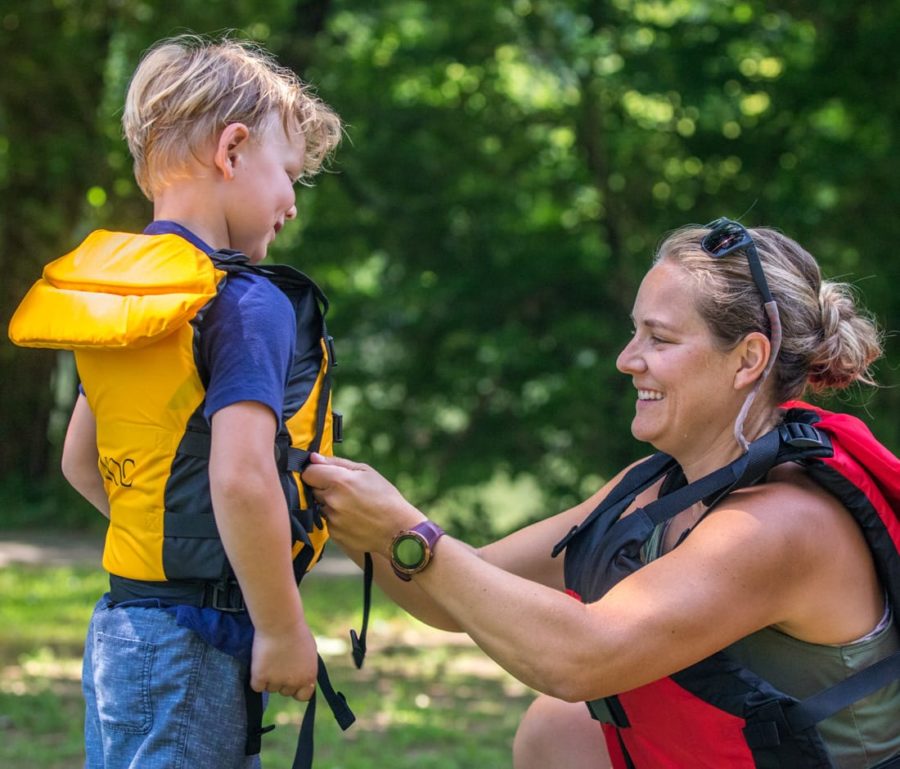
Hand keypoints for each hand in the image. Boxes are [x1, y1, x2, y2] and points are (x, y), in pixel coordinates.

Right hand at [250, 621, 317, 700]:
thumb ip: (305, 668)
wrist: (280, 622)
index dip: (296, 689)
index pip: (303, 696)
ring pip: (270, 688)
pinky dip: (256, 677)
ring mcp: (277, 681)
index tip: (291, 680)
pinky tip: (260, 662)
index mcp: (308, 676)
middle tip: (278, 661)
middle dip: (281, 680)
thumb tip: (302, 680)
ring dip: (268, 677)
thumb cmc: (295, 631)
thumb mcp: (308, 651)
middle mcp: (294, 682)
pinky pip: (257, 686)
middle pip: (284, 691)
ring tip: (270, 657)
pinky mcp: (260, 677)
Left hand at [302, 454, 424, 553]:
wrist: (398, 530)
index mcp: (339, 481)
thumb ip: (337, 463)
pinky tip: (354, 519)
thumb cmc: (385, 497)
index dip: (316, 471)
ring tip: (353, 507)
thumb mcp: (366, 472)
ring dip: (330, 504)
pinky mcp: (333, 535)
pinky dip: (336, 519)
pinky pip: (327, 522)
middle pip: (312, 490)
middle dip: (324, 488)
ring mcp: (331, 520)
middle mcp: (331, 501)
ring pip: (319, 507)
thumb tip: (313, 458)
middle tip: (345, 491)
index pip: (308, 472)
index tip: (325, 473)